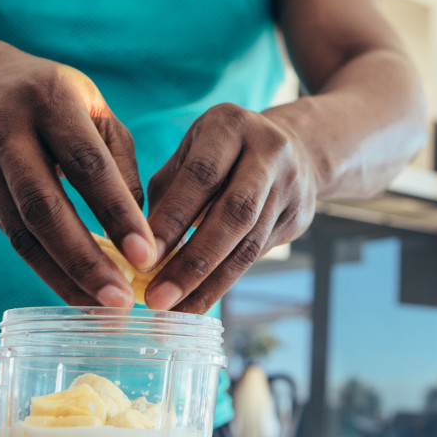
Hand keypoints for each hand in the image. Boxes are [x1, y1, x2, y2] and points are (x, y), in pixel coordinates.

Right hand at [0, 51, 156, 305]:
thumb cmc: (53, 99)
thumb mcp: (93, 111)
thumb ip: (118, 165)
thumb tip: (142, 233)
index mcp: (50, 100)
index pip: (86, 164)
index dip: (116, 212)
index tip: (147, 256)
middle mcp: (8, 131)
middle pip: (44, 207)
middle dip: (84, 260)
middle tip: (121, 302)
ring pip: (22, 232)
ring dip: (64, 277)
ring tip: (102, 311)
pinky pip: (12, 237)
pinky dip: (46, 269)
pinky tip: (76, 292)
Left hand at [142, 104, 317, 311]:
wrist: (294, 148)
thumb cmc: (220, 154)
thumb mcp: (190, 153)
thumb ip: (166, 194)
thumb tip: (136, 248)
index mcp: (231, 125)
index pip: (201, 176)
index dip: (172, 219)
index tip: (142, 258)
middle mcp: (269, 152)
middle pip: (233, 214)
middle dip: (193, 261)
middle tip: (157, 298)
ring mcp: (291, 185)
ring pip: (249, 243)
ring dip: (208, 283)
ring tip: (174, 311)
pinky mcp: (300, 217)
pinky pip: (257, 256)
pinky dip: (223, 282)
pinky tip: (196, 301)